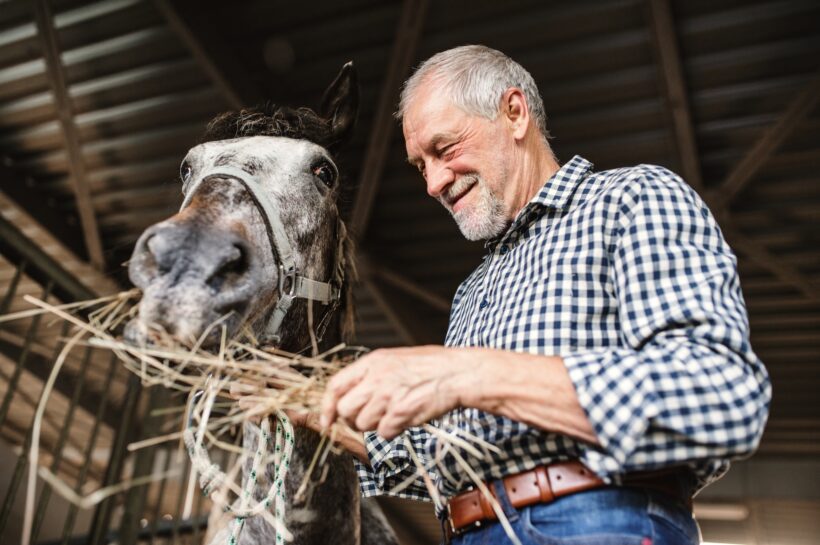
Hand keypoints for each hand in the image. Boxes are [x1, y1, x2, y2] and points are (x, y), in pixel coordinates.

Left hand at [320, 345, 471, 438]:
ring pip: (363, 424)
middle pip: (345, 409)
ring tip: (395, 414)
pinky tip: (406, 419)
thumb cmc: (430, 367)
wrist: (458, 373)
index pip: (336, 385)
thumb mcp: (395, 359)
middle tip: (371, 418)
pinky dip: (393, 432)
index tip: (327, 420)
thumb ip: (371, 375)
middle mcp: (376, 377)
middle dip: (353, 420)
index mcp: (372, 362)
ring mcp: (387, 395)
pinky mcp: (400, 412)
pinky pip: (384, 433)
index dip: (327, 406)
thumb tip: (351, 396)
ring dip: (376, 426)